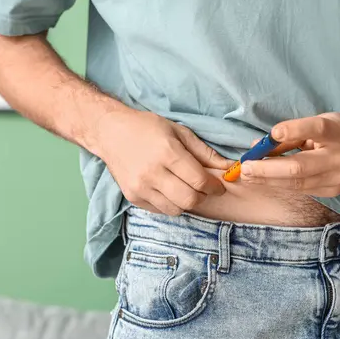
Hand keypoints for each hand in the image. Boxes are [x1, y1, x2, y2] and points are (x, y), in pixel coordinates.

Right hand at [95, 108, 231, 215]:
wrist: (110, 132)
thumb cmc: (148, 128)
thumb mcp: (179, 132)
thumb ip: (205, 152)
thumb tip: (229, 167)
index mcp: (167, 153)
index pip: (199, 180)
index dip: (215, 186)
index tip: (219, 186)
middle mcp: (152, 172)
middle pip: (189, 199)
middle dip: (203, 197)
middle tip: (204, 189)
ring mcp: (140, 187)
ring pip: (176, 209)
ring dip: (187, 203)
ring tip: (186, 189)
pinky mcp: (132, 197)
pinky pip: (161, 210)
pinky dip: (171, 204)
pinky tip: (169, 190)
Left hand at [240, 113, 339, 196]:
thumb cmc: (338, 131)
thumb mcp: (319, 123)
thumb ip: (291, 134)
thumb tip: (258, 146)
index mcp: (338, 132)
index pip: (317, 129)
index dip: (294, 130)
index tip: (273, 133)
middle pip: (300, 167)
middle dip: (267, 169)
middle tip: (245, 169)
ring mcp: (338, 178)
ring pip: (297, 184)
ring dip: (268, 181)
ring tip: (248, 177)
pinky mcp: (334, 191)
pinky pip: (302, 190)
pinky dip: (281, 185)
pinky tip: (265, 182)